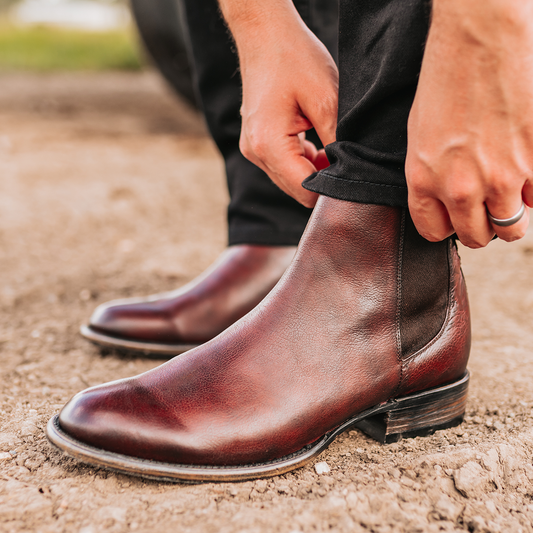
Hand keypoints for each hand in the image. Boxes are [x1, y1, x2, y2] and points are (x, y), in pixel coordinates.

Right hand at [225, 3, 337, 206]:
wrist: (265, 34)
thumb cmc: (293, 58)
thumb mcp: (326, 99)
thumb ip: (337, 141)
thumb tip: (348, 171)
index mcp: (269, 145)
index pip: (304, 190)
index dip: (330, 189)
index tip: (350, 174)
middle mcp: (256, 153)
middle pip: (295, 189)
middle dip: (322, 179)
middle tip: (344, 156)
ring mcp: (253, 149)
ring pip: (290, 179)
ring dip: (312, 169)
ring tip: (330, 144)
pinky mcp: (255, 142)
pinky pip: (282, 165)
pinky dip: (302, 160)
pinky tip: (315, 142)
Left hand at [406, 0, 532, 247]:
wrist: (478, 41)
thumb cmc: (444, 83)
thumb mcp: (420, 138)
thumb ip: (431, 179)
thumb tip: (449, 202)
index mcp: (423, 181)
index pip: (434, 231)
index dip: (446, 227)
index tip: (455, 219)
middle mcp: (460, 186)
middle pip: (475, 235)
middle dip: (480, 227)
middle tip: (485, 210)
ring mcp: (501, 176)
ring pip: (510, 228)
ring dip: (510, 216)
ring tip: (508, 195)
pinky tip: (525, 170)